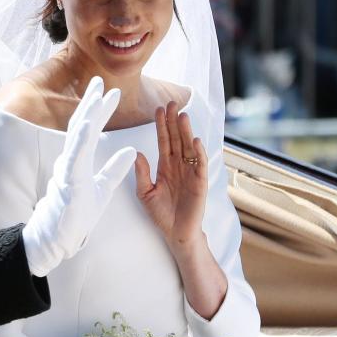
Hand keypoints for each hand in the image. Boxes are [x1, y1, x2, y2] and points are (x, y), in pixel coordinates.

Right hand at [22, 77, 136, 276]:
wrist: (60, 237)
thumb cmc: (77, 214)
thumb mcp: (103, 188)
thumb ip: (115, 169)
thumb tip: (132, 150)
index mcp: (79, 160)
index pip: (90, 130)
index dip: (99, 110)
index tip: (110, 92)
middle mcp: (71, 160)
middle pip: (80, 126)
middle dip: (90, 103)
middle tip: (99, 81)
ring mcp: (68, 170)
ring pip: (77, 138)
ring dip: (87, 115)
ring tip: (96, 96)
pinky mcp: (69, 183)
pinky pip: (75, 158)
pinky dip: (81, 140)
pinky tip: (87, 125)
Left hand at [135, 101, 207, 255]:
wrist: (175, 233)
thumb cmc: (160, 214)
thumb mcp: (145, 193)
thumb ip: (141, 173)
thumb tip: (137, 153)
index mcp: (165, 166)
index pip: (163, 140)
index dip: (161, 125)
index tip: (157, 109)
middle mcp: (179, 166)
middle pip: (177, 139)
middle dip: (174, 121)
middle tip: (171, 102)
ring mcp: (190, 172)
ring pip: (188, 147)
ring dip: (186, 132)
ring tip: (182, 115)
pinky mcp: (200, 183)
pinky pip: (199, 164)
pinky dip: (198, 152)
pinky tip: (195, 140)